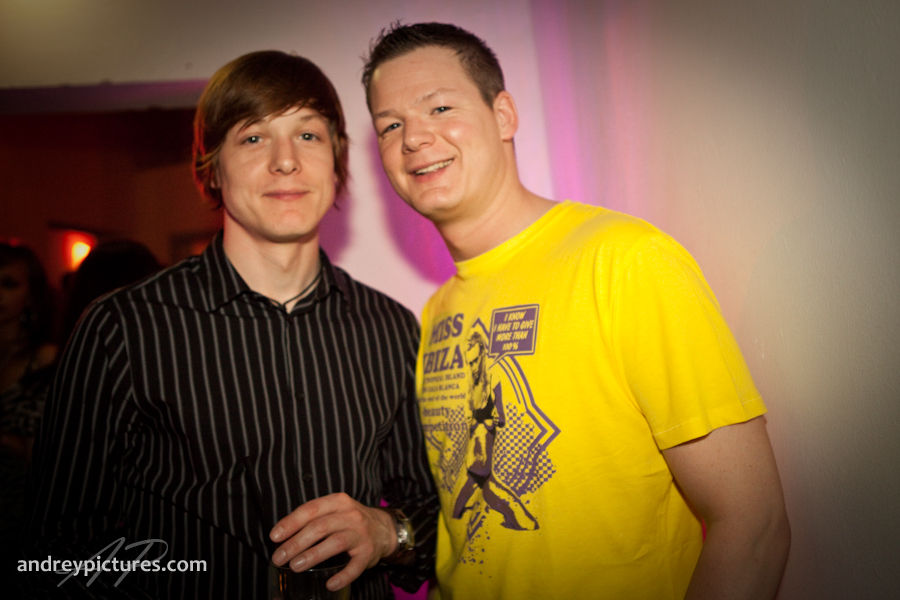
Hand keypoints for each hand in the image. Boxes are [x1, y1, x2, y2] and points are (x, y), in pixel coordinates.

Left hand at [269, 493, 396, 591]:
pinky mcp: (368, 552)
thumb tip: (281, 537)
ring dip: (313, 555)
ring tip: (295, 566)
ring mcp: (361, 534)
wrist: (384, 529)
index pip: (310, 510)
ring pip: (335, 543)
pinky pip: (355, 566)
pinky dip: (342, 576)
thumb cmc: (350, 521)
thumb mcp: (334, 511)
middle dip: (295, 543)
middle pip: (319, 527)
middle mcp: (350, 515)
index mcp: (338, 502)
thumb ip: (313, 519)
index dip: (291, 523)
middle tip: (279, 558)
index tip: (274, 537)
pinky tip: (330, 584)